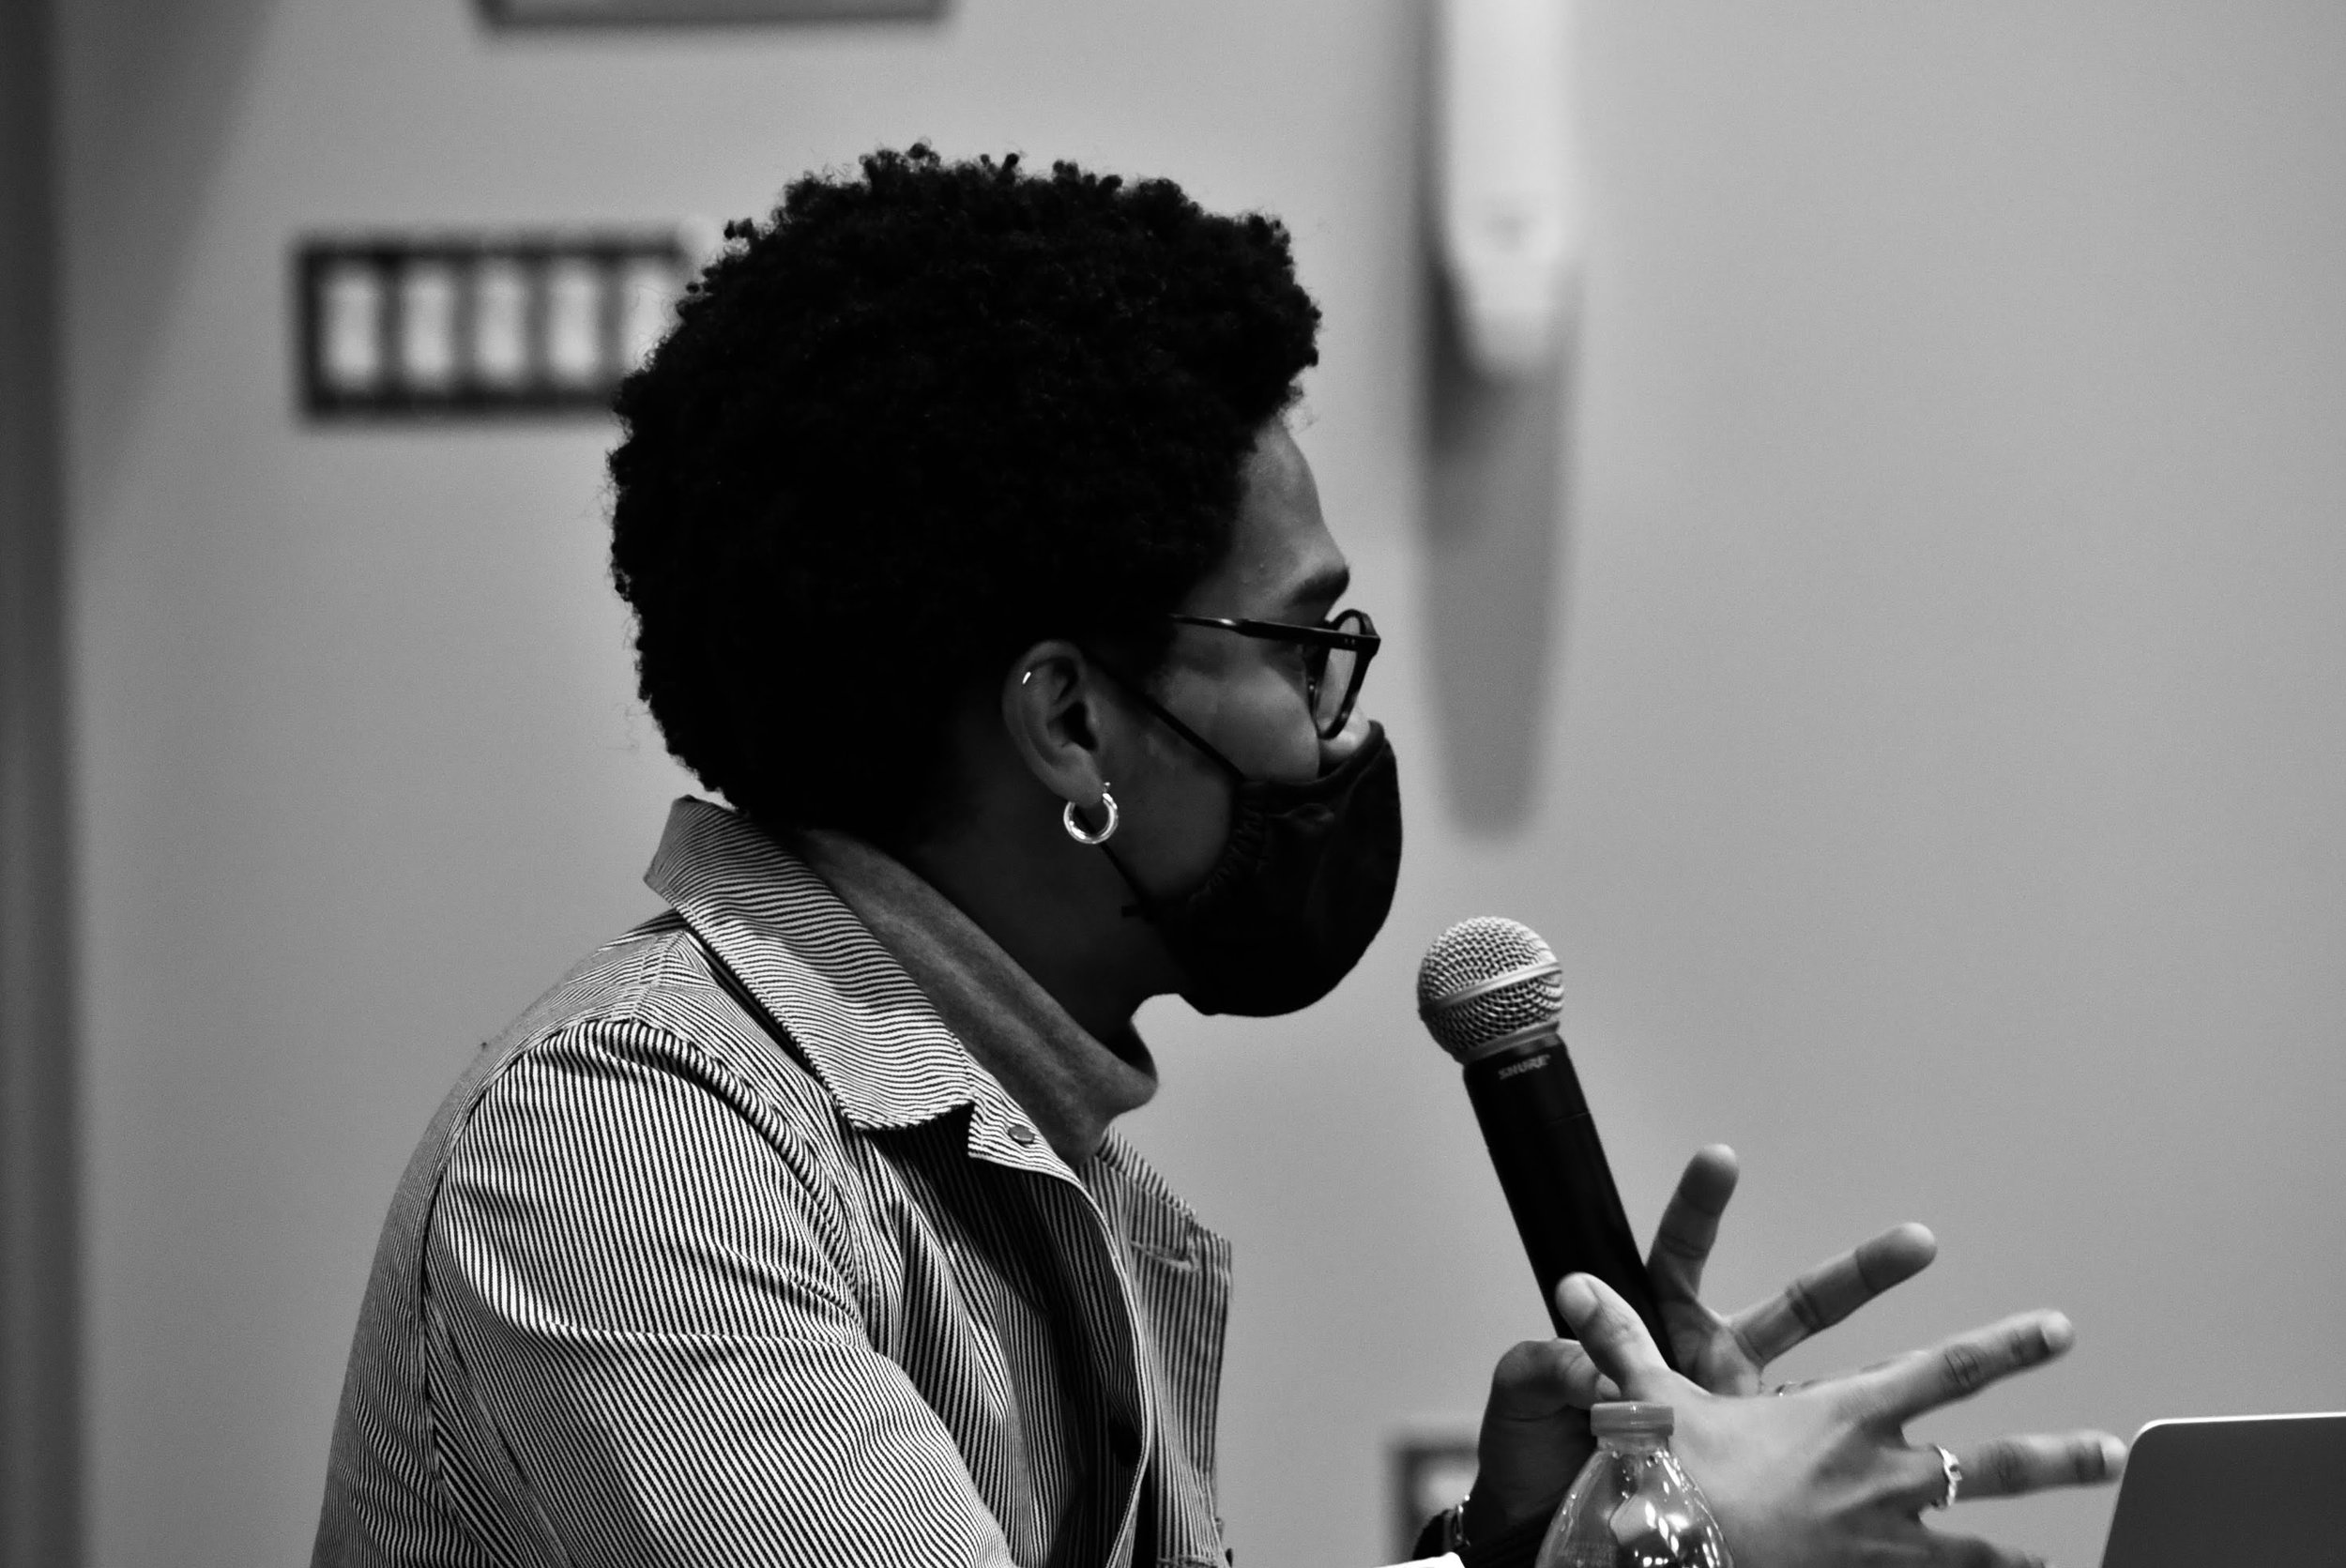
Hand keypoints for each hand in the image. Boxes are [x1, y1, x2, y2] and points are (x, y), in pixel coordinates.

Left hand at [1463, 1146, 1934, 1541]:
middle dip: (1862, 1274)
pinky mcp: (1775, 1480)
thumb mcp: (1528, 1407)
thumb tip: (1572, 1317)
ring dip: (1916, 1372)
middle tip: (1920, 1242)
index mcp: (1660, 1341)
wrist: (1545, 1538)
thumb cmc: (1532, 1469)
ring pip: (1848, 1385)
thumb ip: (1547, 1362)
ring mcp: (1758, 1428)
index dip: (1697, 1209)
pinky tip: (1963, 1479)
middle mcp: (1720, 1374)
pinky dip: (1900, 1477)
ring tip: (1997, 1353)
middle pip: (1801, 1308)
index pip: (1680, 1259)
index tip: (1722, 1159)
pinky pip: (1844, 1470)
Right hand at [1561, 1271, 2127, 1567]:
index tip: (2055, 1331)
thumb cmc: (1668, 1477)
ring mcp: (1881, 1542)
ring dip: (2038, 1545)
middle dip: (2057, 1455)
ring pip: (1983, 1544)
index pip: (1945, 1369)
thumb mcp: (1653, 1401)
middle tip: (2114, 1453)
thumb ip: (1625, 1341)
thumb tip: (1574, 1286)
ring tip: (2084, 1553)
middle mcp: (1882, 1476)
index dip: (2005, 1347)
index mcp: (1847, 1415)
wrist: (1664, 1547)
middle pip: (1992, 1461)